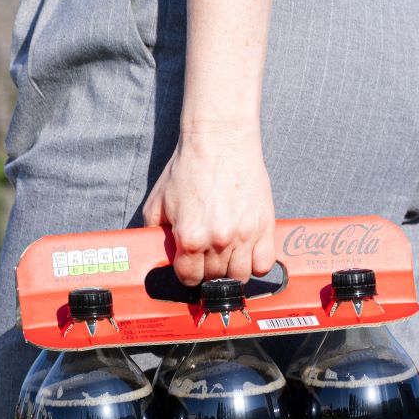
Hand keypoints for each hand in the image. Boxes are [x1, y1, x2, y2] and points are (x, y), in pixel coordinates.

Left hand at [142, 121, 277, 285]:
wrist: (219, 140)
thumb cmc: (189, 167)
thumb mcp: (158, 201)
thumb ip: (154, 233)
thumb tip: (158, 256)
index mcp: (189, 238)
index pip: (189, 278)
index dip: (187, 272)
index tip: (190, 265)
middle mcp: (217, 241)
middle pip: (214, 278)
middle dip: (208, 270)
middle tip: (207, 255)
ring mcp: (244, 235)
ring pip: (240, 275)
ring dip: (232, 269)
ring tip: (227, 254)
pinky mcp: (264, 226)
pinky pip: (264, 263)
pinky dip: (256, 262)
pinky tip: (247, 251)